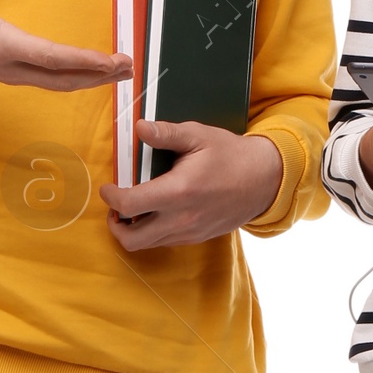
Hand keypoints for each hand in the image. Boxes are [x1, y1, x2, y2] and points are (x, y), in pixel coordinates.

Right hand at [0, 0, 132, 91]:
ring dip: (92, 79)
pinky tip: (94, 73)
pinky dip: (77, 78)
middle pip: (62, 78)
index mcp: (2, 46)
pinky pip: (52, 81)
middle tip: (129, 65)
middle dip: (98, 75)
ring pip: (59, 83)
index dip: (81, 60)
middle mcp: (12, 67)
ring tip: (122, 71)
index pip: (50, 58)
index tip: (110, 60)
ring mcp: (14, 75)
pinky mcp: (15, 75)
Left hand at [99, 119, 283, 249]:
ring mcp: (189, 232)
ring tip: (133, 210)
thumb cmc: (231, 155)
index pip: (130, 205)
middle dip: (115, 225)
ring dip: (133, 230)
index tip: (108, 187)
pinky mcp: (196, 238)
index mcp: (179, 191)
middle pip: (132, 239)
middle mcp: (181, 219)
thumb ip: (167, 134)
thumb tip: (139, 128)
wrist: (264, 180)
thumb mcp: (199, 136)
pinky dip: (152, 232)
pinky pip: (164, 242)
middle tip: (115, 207)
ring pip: (147, 244)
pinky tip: (155, 212)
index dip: (111, 197)